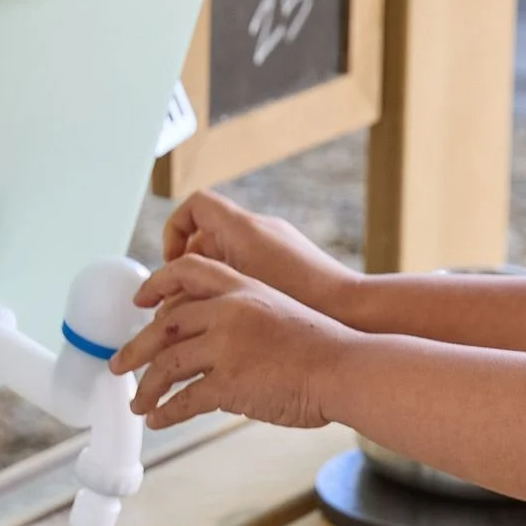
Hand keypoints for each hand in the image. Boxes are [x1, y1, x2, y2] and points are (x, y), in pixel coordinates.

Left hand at [113, 256, 352, 429]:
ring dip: (147, 388)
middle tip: (119, 365)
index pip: (187, 270)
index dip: (156, 284)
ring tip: (139, 403)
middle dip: (135, 349)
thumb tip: (214, 344)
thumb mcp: (280, 311)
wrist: (348, 368)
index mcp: (243, 287)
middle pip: (164, 325)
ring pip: (167, 365)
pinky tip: (159, 421)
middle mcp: (229, 310)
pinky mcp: (230, 382)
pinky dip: (166, 413)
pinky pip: (184, 400)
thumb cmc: (324, 348)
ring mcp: (227, 346)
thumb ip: (244, 319)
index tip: (140, 302)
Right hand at [160, 189, 358, 318]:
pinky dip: (235, 289)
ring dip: (210, 284)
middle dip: (188, 269)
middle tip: (179, 301)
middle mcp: (261, 230)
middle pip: (207, 237)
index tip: (171, 262)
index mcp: (244, 227)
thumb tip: (170, 299)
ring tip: (203, 317)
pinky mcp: (290, 265)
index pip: (194, 206)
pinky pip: (250, 268)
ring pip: (228, 257)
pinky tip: (236, 320)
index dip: (174, 230)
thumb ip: (197, 290)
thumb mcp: (236, 292)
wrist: (354, 310)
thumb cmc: (303, 301)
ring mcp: (277, 246)